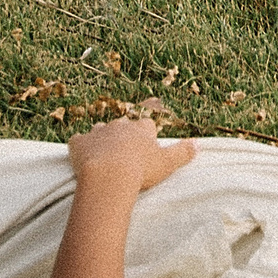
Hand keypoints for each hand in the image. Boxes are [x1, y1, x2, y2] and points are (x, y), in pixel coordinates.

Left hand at [66, 114, 195, 189]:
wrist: (109, 176)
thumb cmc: (141, 170)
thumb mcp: (167, 163)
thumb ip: (183, 152)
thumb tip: (199, 144)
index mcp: (141, 128)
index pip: (148, 114)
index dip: (151, 109)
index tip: (154, 102)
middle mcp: (119, 125)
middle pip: (123, 123)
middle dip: (124, 130)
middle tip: (125, 142)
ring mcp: (98, 132)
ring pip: (100, 130)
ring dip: (102, 138)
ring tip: (103, 152)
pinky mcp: (79, 143)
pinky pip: (78, 141)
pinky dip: (80, 147)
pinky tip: (80, 156)